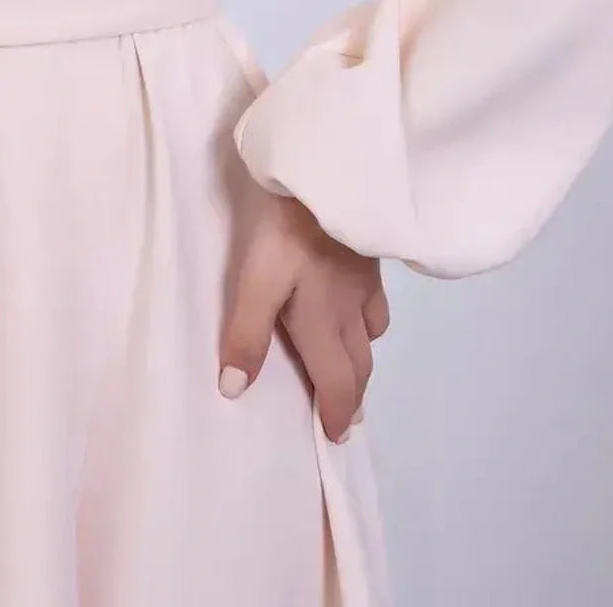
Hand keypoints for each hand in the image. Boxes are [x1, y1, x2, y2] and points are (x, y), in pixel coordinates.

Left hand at [218, 191, 390, 442]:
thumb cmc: (289, 232)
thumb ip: (247, 335)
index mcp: (324, 326)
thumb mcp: (257, 283)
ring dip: (363, 357)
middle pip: (361, 364)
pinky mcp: (370, 255)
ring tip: (351, 363)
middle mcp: (351, 311)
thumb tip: (236, 391)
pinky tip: (356, 305)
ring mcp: (366, 282)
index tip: (337, 436)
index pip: (338, 383)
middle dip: (355, 393)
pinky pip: (376, 301)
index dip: (338, 413)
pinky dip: (370, 319)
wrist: (329, 176)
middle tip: (348, 414)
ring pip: (372, 332)